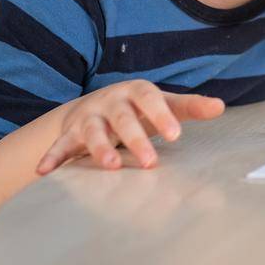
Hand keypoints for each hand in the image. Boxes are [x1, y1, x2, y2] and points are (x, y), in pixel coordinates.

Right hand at [35, 80, 224, 174]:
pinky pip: (60, 146)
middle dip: (135, 139)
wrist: (97, 105)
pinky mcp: (69, 133)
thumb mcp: (164, 104)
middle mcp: (111, 101)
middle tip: (150, 163)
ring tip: (110, 167)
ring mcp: (89, 117)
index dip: (162, 115)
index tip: (176, 135)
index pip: (150, 99)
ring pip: (92, 131)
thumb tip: (220, 107)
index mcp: (137, 91)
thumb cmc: (139, 108)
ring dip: (98, 148)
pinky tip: (44, 172)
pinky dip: (52, 157)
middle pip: (122, 119)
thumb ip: (190, 107)